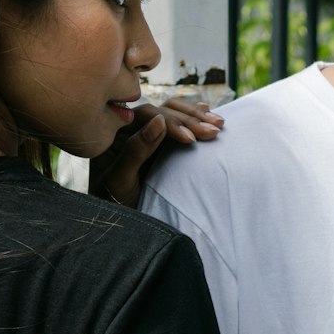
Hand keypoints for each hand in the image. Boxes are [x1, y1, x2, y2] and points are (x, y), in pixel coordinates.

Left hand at [89, 99, 224, 207]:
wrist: (120, 222)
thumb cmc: (115, 203)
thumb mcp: (120, 181)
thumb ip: (136, 150)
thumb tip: (159, 121)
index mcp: (115, 132)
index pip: (146, 115)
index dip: (171, 123)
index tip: (191, 139)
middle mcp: (131, 127)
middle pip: (163, 111)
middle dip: (190, 120)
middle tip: (213, 132)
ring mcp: (147, 132)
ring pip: (173, 112)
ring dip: (196, 116)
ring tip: (219, 124)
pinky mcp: (161, 140)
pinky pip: (177, 121)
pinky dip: (194, 117)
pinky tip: (209, 114)